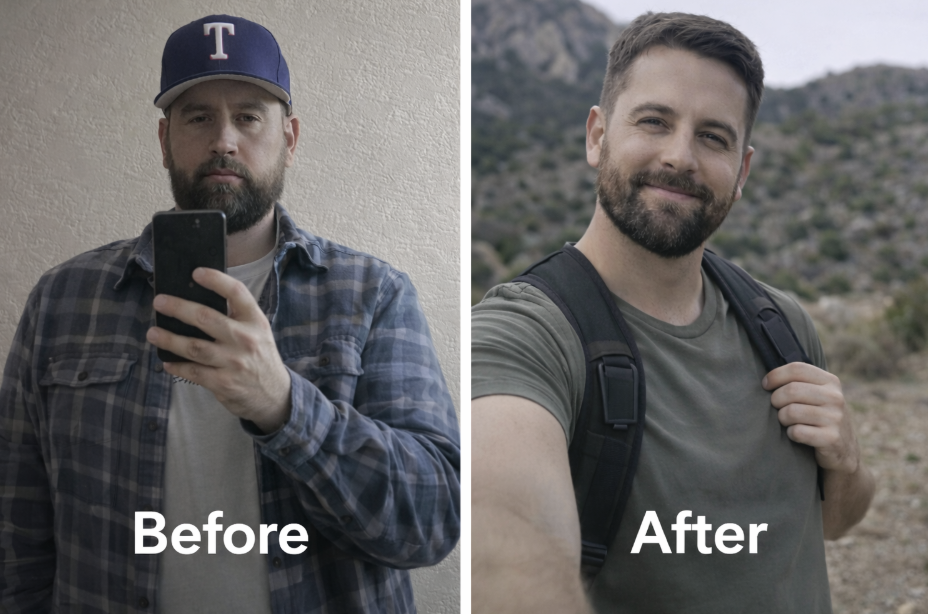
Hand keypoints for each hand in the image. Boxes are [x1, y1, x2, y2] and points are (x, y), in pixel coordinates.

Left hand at [146, 267, 291, 432]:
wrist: (274, 394)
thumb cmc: (259, 357)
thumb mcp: (258, 332)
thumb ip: (236, 317)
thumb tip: (197, 299)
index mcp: (255, 321)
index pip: (237, 293)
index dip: (216, 280)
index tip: (196, 273)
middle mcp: (246, 339)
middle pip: (206, 318)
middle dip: (178, 308)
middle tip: (159, 302)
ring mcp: (234, 362)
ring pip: (194, 347)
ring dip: (169, 339)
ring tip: (152, 333)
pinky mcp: (223, 383)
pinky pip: (193, 372)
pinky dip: (177, 366)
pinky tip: (167, 361)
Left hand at [763, 363, 858, 474]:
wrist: (844, 449)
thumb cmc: (820, 416)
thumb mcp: (817, 394)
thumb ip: (799, 382)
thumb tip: (767, 378)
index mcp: (830, 381)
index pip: (797, 369)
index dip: (775, 376)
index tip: (766, 385)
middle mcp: (835, 397)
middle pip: (791, 390)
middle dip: (776, 400)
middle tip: (777, 408)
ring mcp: (835, 418)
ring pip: (791, 412)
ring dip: (782, 418)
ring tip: (787, 421)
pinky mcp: (831, 438)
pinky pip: (797, 432)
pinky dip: (790, 434)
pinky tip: (796, 434)